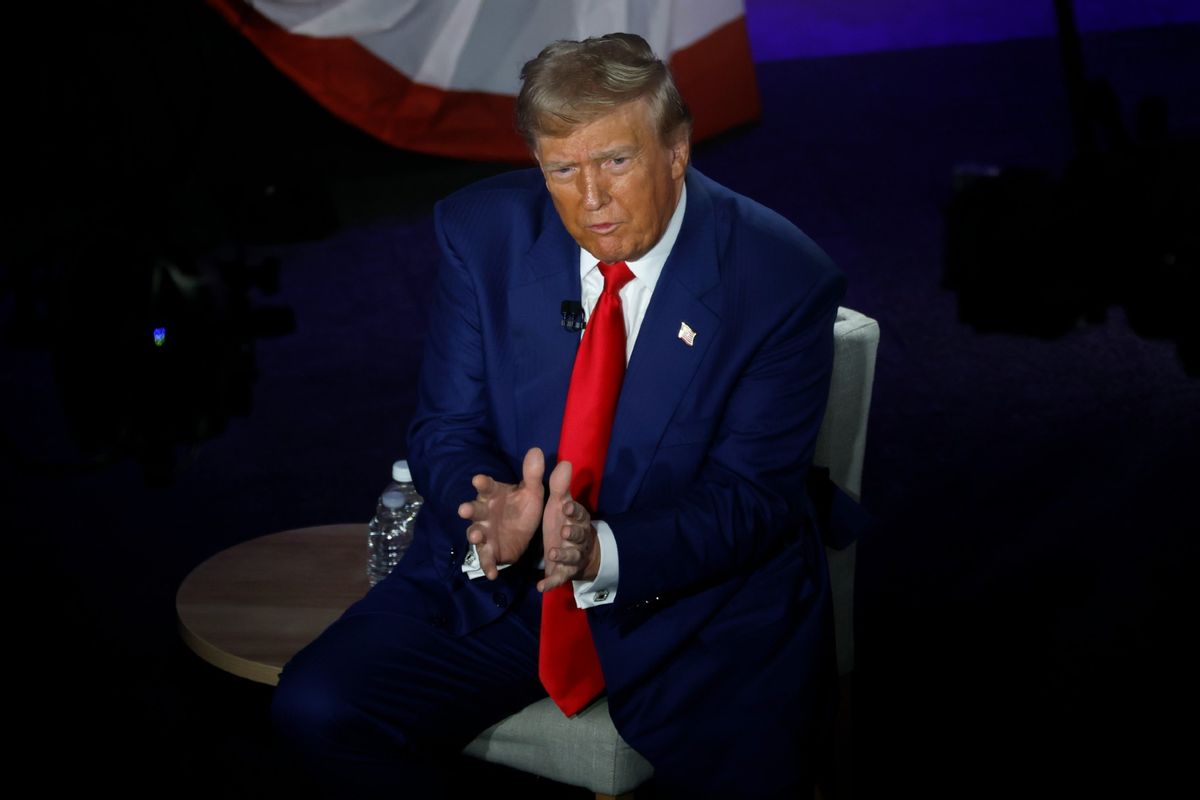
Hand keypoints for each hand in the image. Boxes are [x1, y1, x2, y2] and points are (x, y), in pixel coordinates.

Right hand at [458, 447, 545, 578]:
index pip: (487, 486)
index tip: (478, 480)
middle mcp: (485, 512)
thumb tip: (538, 450)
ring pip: (476, 533)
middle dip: (469, 509)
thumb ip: (534, 475)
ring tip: (475, 537)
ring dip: (473, 535)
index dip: (482, 483)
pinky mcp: (490, 550)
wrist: (524, 532)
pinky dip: (488, 565)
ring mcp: (485, 532)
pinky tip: (492, 574)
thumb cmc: (522, 506)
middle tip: (463, 509)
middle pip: (475, 509)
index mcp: (494, 495)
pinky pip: (487, 558)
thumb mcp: (533, 492)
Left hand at [538, 460, 600, 592]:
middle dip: (572, 533)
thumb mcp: (560, 505)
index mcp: (577, 519)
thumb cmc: (565, 522)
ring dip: (563, 554)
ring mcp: (572, 556)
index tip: (565, 506)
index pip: (578, 513)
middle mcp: (578, 538)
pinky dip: (550, 582)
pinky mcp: (563, 572)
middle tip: (563, 530)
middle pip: (577, 535)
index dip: (572, 511)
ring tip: (553, 552)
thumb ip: (560, 487)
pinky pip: (558, 578)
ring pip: (570, 556)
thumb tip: (565, 462)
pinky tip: (541, 586)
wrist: (581, 552)